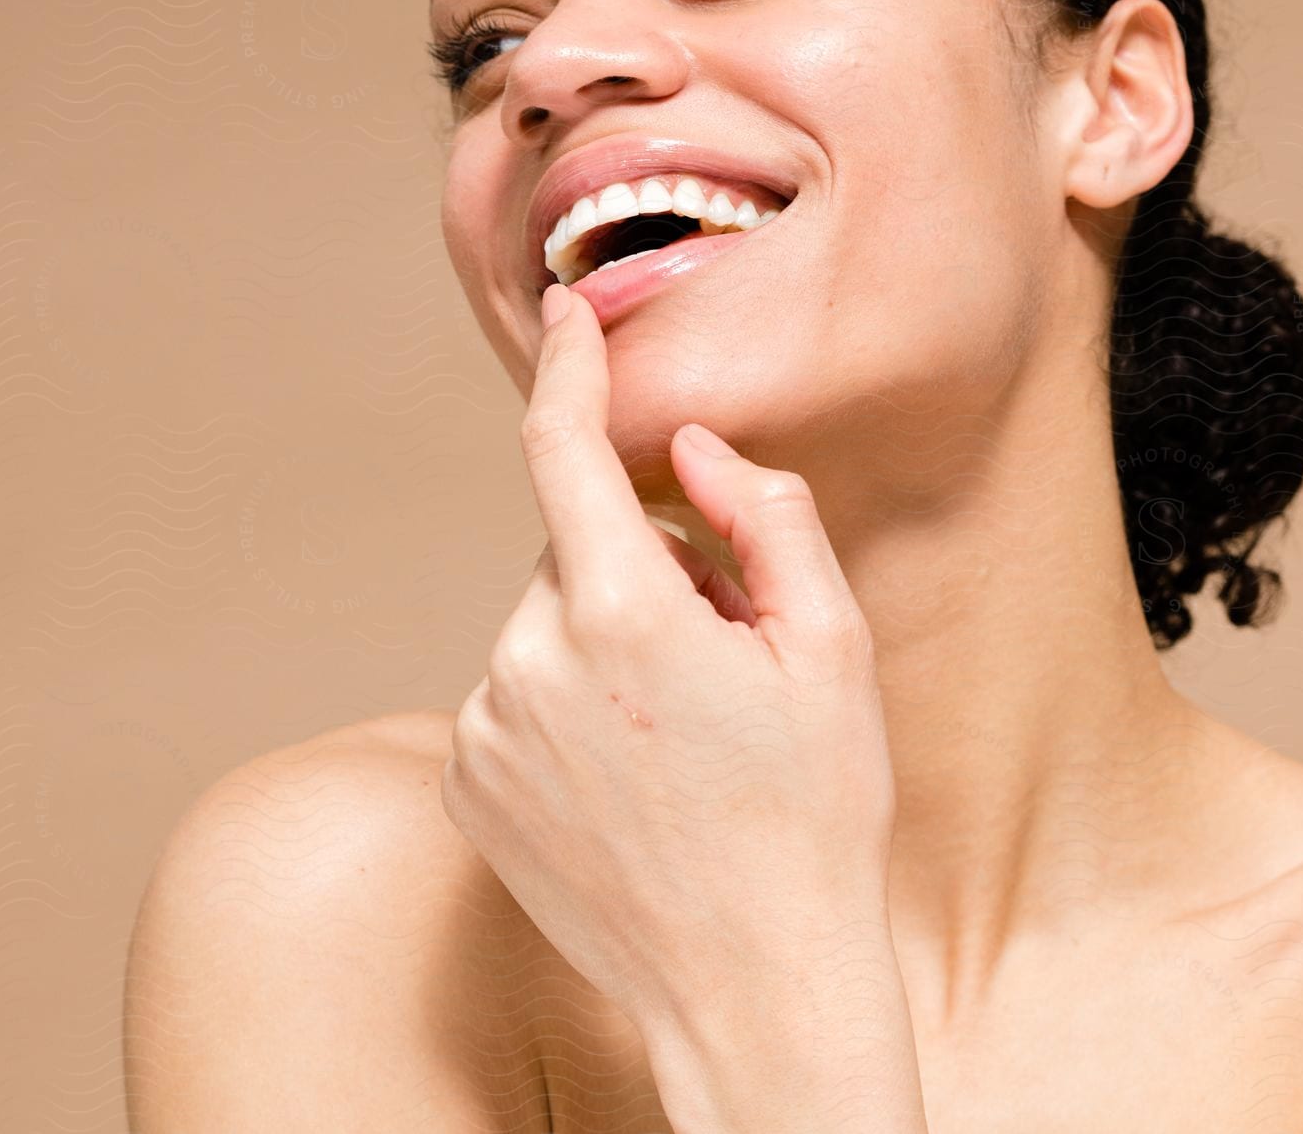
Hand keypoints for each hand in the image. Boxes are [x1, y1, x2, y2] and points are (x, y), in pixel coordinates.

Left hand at [441, 282, 899, 1038]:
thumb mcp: (833, 650)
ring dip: (605, 647)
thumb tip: (695, 451)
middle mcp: (530, 664)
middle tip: (723, 662)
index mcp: (624, 616)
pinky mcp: (469, 788)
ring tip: (683, 740)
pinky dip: (565, 707)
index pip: (566, 451)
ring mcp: (489, 732)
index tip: (565, 317)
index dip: (568, 370)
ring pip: (546, 627)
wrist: (753, 984)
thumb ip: (767, 517)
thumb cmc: (813, 815)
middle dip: (645, 574)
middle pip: (578, 553)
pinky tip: (632, 777)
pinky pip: (516, 697)